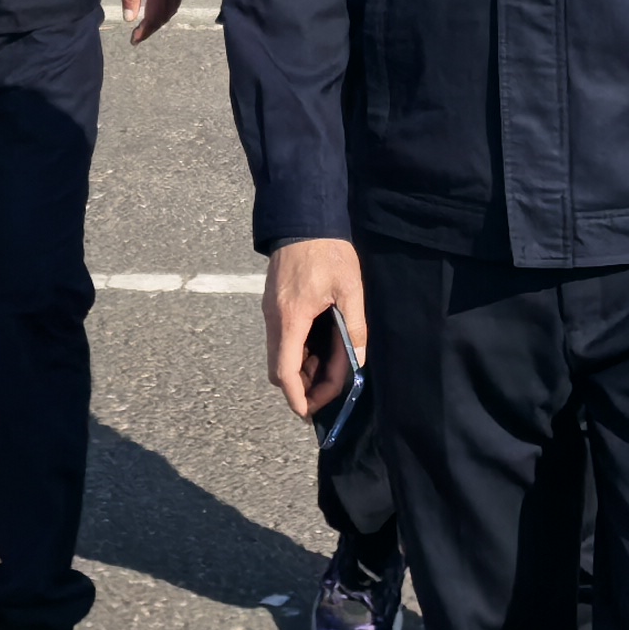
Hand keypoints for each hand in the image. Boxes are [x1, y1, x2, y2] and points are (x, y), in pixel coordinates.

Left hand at [121, 0, 186, 43]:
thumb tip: (130, 19)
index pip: (154, 17)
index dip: (144, 31)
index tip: (134, 39)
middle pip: (165, 15)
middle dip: (152, 27)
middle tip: (139, 34)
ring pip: (173, 8)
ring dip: (161, 19)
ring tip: (148, 23)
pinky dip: (168, 8)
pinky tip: (159, 7)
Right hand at [263, 237, 366, 414]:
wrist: (302, 217)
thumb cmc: (328, 252)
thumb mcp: (349, 288)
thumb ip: (353, 326)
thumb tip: (358, 359)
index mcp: (291, 318)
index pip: (285, 372)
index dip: (297, 397)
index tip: (311, 412)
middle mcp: (274, 319)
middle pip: (278, 369)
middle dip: (301, 388)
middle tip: (328, 392)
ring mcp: (270, 311)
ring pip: (278, 355)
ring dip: (300, 369)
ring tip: (329, 369)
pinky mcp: (273, 303)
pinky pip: (281, 339)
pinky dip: (297, 352)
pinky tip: (318, 347)